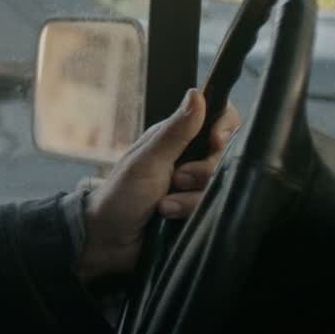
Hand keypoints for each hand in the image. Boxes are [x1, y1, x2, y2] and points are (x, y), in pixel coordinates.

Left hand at [76, 88, 240, 285]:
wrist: (109, 239)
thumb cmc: (121, 194)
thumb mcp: (148, 160)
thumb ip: (176, 131)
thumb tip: (197, 94)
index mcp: (177, 137)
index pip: (219, 118)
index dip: (225, 128)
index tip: (215, 142)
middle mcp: (190, 157)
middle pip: (225, 155)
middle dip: (202, 171)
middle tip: (177, 178)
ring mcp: (195, 185)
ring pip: (219, 184)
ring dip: (190, 197)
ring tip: (164, 204)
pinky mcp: (196, 208)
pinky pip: (212, 207)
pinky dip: (189, 211)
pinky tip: (168, 215)